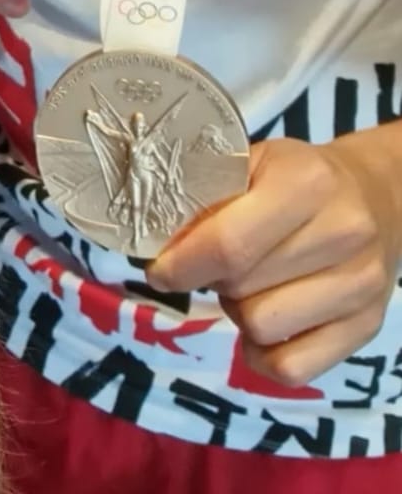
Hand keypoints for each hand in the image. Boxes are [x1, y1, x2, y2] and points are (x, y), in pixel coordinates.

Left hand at [147, 130, 401, 385]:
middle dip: (211, 279)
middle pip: (240, 287)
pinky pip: (291, 369)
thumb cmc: (298, 177)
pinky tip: (263, 325)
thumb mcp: (254, 163)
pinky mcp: (366, 327)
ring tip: (248, 285)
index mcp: (307, 181)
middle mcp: (343, 231)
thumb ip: (208, 194)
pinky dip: (262, 355)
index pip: (228, 243)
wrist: (374, 197)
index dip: (181, 264)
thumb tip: (158, 243)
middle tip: (215, 264)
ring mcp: (360, 284)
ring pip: (262, 328)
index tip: (159, 268)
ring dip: (238, 312)